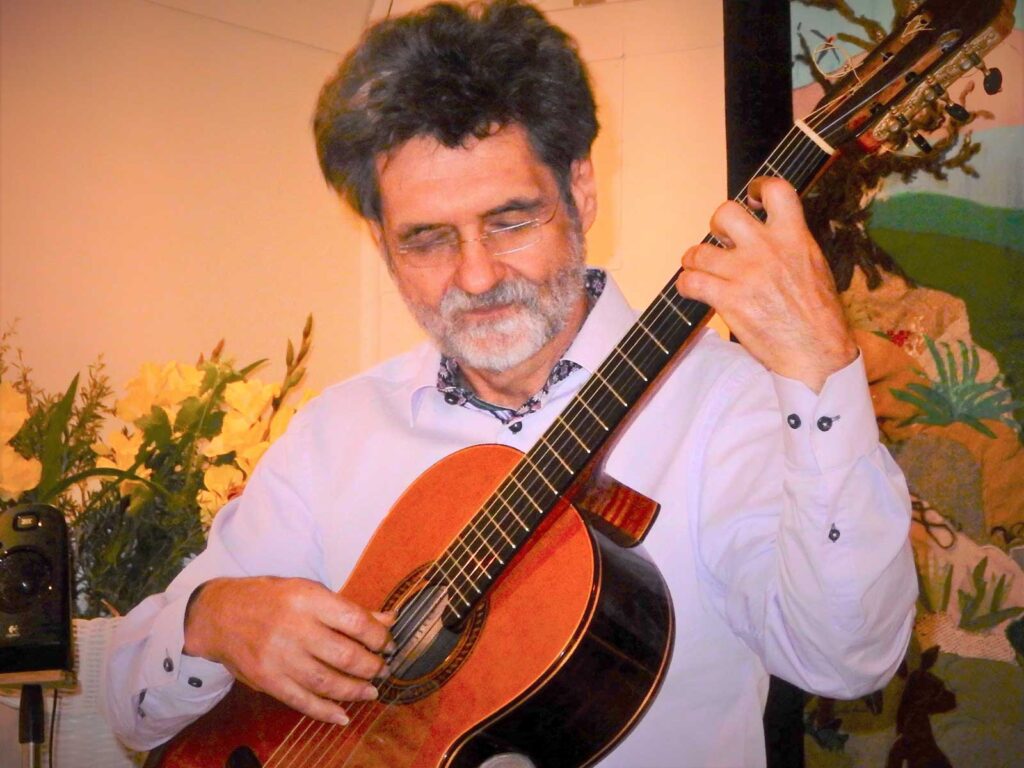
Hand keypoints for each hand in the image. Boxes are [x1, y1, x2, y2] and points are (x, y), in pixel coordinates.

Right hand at [183, 576, 393, 724]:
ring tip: (371, 690)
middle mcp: (294, 628)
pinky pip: (301, 701)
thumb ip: (349, 608)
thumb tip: (389, 620)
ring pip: (326, 682)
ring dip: (355, 690)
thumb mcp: (310, 591)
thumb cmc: (272, 599)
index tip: (388, 644)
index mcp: (308, 600)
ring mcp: (279, 657)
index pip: (355, 621)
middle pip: (344, 655)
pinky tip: (343, 714)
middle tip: (382, 669)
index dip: (379, 636)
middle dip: (372, 666)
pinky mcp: (267, 680)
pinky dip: (325, 711)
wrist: (220, 615)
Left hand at [676, 177, 856, 391]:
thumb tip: (771, 231)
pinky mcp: (729, 300)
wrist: (817, 351)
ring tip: (702, 271)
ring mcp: (746, 274)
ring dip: (694, 261)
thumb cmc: (819, 315)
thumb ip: (792, 243)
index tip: (751, 198)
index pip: (777, 190)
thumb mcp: (814, 266)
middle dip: (715, 226)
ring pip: (698, 251)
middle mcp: (767, 249)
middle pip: (724, 213)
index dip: (758, 187)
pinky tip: (692, 290)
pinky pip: (690, 282)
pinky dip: (686, 285)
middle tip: (721, 242)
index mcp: (794, 237)